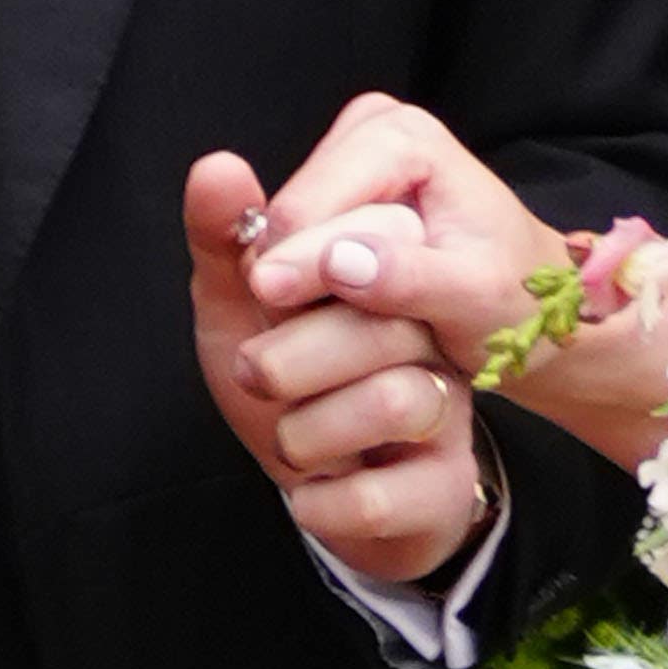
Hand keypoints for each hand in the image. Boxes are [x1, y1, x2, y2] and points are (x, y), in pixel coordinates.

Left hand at [184, 147, 492, 583]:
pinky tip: (307, 495)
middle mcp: (434, 337)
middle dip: (288, 358)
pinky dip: (325, 503)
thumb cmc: (286, 384)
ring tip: (288, 441)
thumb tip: (218, 164)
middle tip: (257, 376)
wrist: (322, 491)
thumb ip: (229, 241)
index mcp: (389, 278)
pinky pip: (383, 495)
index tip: (261, 292)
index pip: (375, 239)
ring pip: (392, 403)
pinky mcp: (445, 487)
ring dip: (306, 434)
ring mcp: (449, 413)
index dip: (304, 264)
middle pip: (382, 322)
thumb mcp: (243, 308)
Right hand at [231, 92, 667, 472]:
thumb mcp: (475, 296)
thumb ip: (409, 279)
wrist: (530, 302)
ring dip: (300, 295)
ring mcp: (346, 160)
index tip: (309, 335)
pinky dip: (306, 292)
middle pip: (284, 224)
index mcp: (401, 136)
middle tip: (343, 337)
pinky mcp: (332, 194)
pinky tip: (340, 320)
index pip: (305, 213)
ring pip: (278, 241)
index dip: (298, 281)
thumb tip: (338, 262)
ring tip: (352, 330)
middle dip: (300, 288)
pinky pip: (288, 251)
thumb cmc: (514, 296)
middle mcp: (366, 130)